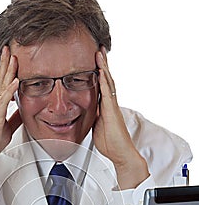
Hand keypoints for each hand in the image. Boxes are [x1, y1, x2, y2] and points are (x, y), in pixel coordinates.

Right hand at [0, 46, 21, 178]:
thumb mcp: (7, 128)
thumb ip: (15, 118)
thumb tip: (23, 111)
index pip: (3, 85)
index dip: (8, 72)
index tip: (12, 59)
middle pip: (1, 80)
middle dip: (6, 64)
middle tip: (9, 48)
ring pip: (1, 86)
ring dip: (7, 71)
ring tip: (12, 57)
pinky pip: (3, 100)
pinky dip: (10, 89)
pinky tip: (16, 80)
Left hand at [93, 48, 148, 188]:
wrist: (120, 154)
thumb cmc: (110, 144)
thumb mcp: (96, 126)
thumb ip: (92, 117)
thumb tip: (84, 113)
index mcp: (106, 107)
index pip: (102, 86)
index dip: (99, 73)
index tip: (95, 61)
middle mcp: (111, 104)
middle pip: (107, 80)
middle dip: (103, 64)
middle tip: (99, 49)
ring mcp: (112, 107)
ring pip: (109, 83)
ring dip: (104, 68)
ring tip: (100, 54)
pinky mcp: (112, 112)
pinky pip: (108, 93)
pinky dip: (104, 81)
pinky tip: (101, 72)